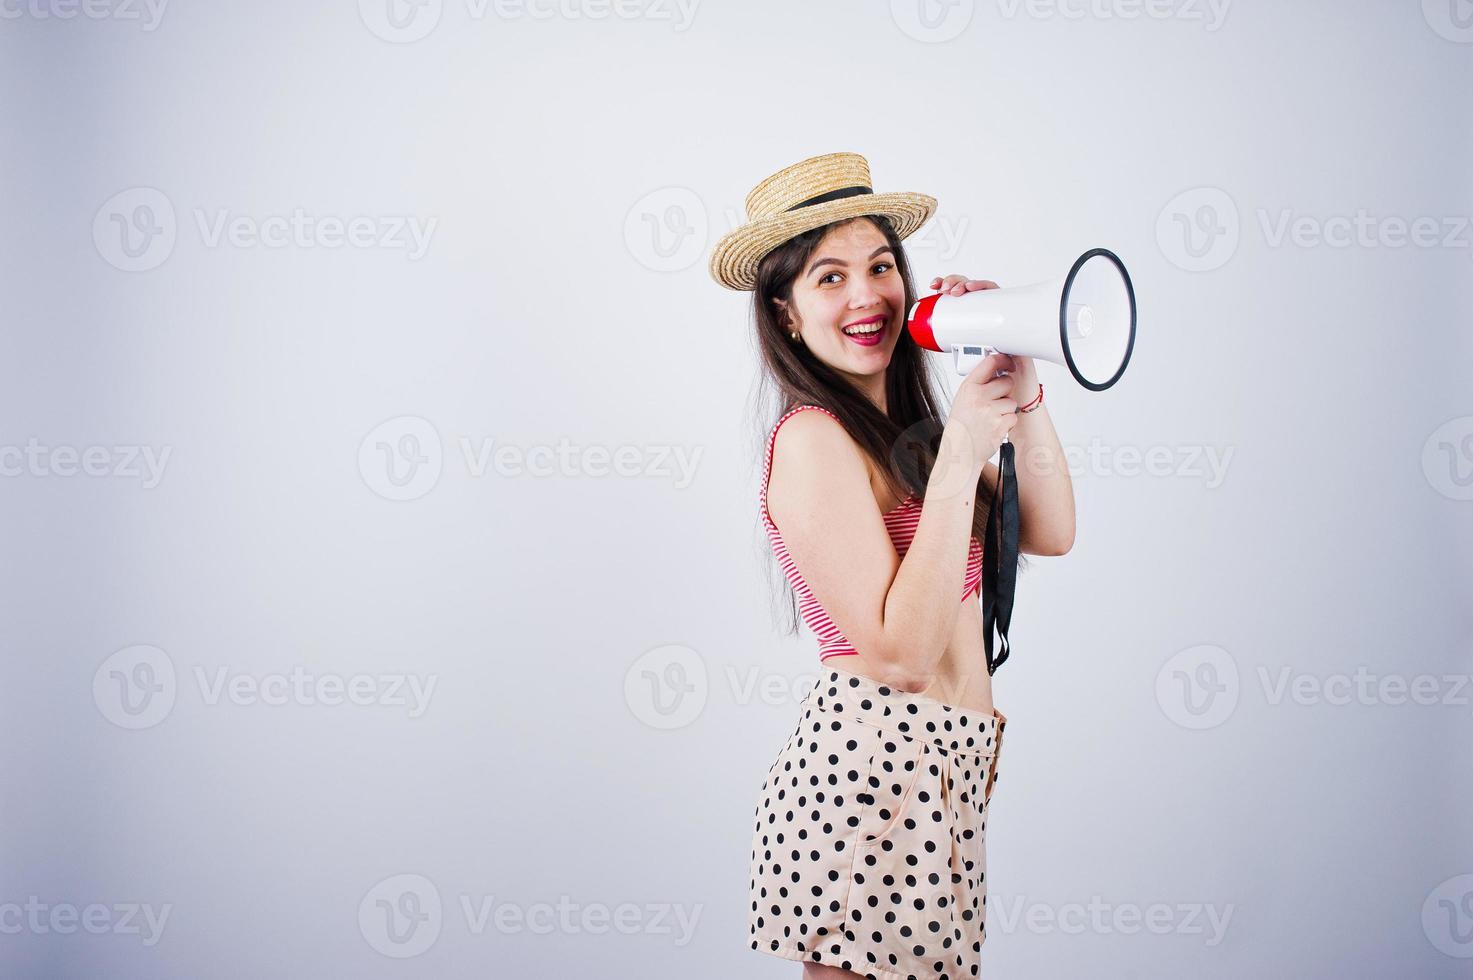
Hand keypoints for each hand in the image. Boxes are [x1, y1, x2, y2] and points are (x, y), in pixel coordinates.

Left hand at [930, 274, 1039, 401]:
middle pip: (966, 286)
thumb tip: (932, 347)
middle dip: (952, 282)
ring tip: (956, 291)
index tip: (933, 287)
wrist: (1014, 375)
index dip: (944, 283)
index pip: (957, 293)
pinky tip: (972, 288)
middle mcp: (984, 307)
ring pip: (979, 286)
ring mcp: (997, 306)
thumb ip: (954, 351)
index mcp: (970, 314)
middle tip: (944, 291)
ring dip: (964, 283)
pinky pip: (998, 292)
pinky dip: (984, 285)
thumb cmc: (990, 364)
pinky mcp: (1009, 307)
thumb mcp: (966, 356)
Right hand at [945, 351, 1019, 470]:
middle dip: (1005, 390)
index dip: (1003, 360)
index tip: (1008, 362)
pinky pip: (1013, 416)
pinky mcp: (1000, 424)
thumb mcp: (962, 400)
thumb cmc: (961, 427)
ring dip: (1005, 409)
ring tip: (990, 418)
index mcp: (968, 388)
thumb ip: (978, 385)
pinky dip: (1007, 422)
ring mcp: (990, 411)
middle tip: (995, 400)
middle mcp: (979, 397)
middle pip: (1007, 381)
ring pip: (1011, 401)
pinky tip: (994, 427)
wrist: (960, 452)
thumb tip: (996, 371)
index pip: (990, 363)